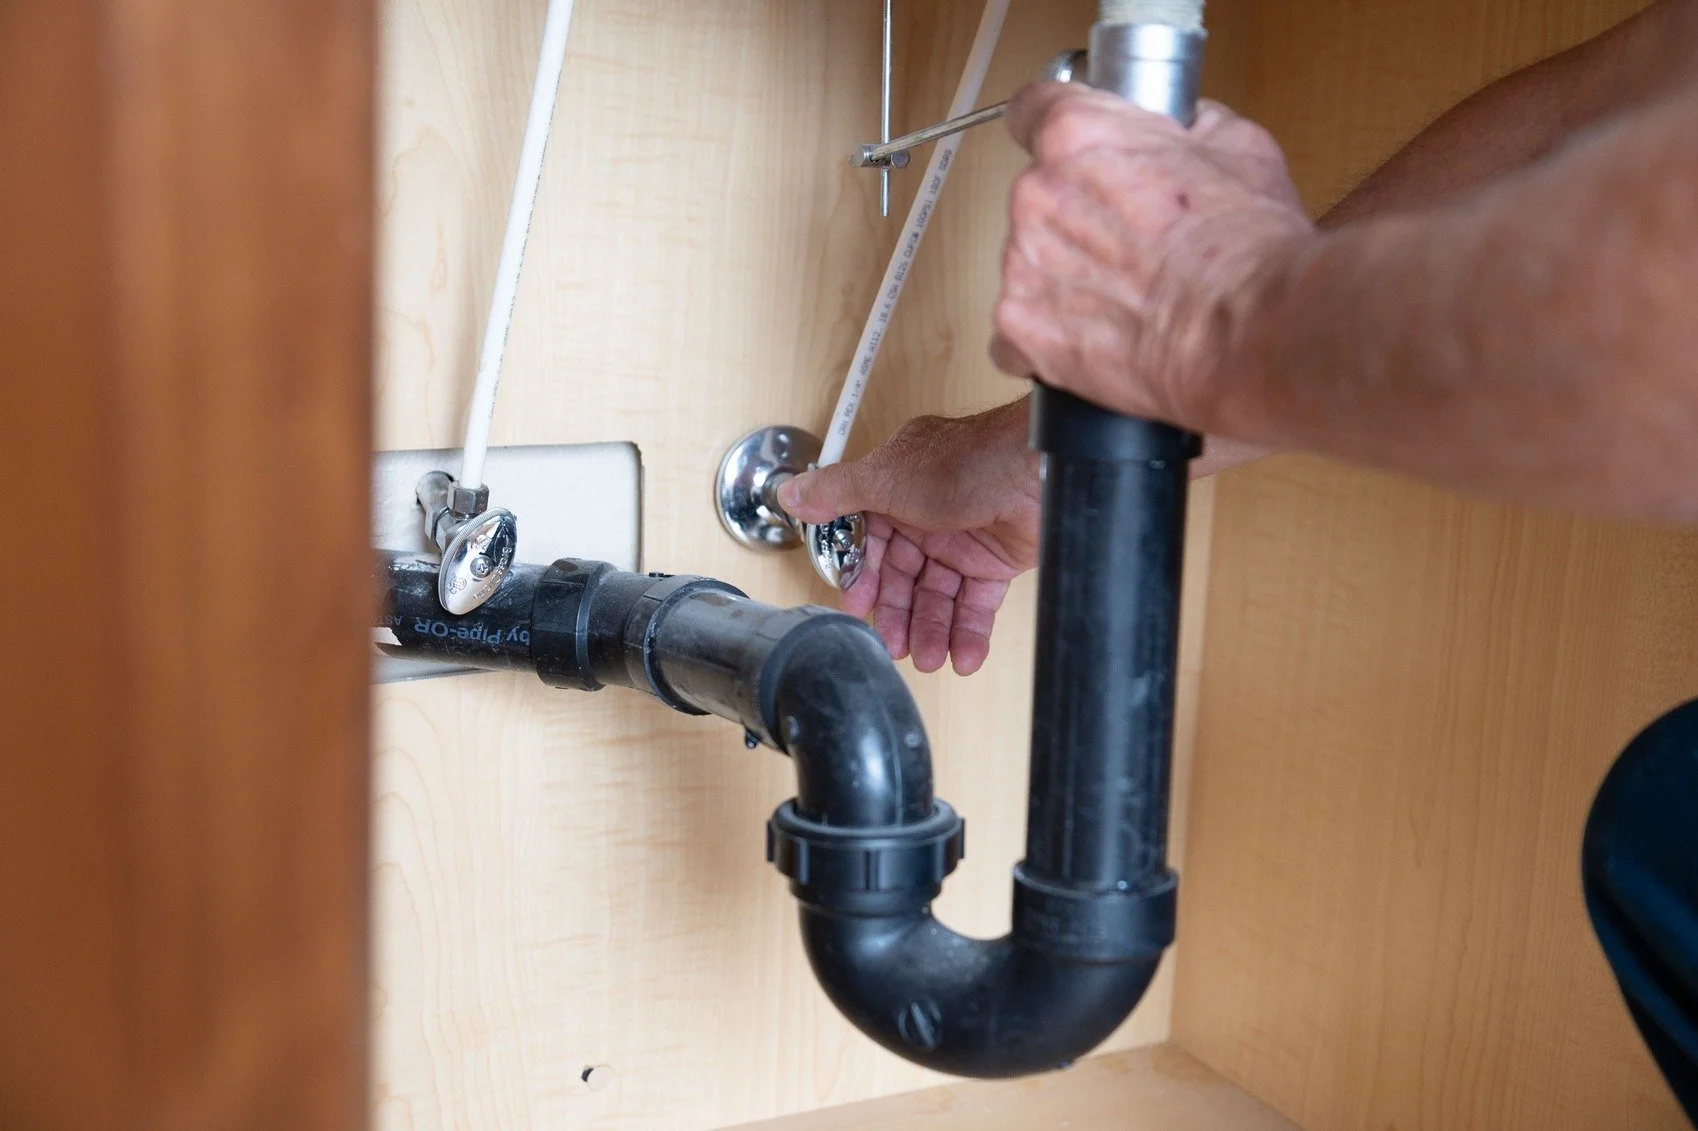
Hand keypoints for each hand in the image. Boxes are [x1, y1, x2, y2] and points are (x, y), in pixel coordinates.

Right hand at [777, 399, 1270, 675]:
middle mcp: (930, 512)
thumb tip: (792, 493)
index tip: (858, 608)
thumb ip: (837, 491)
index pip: (869, 542)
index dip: (863, 578)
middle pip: (903, 576)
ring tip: (928, 658)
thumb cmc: (970, 460)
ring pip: (938, 595)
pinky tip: (963, 655)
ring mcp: (964, 536)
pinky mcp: (998, 558)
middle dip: (898, 615)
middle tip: (893, 646)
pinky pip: (976, 603)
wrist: (1038, 469)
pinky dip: (969, 631)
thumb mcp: (885, 478)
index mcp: (897, 488)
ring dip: (931, 630)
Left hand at [991, 84, 1313, 431]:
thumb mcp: (1236, 145)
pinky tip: (1095, 343)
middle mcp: (1035, 194)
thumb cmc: (1245, 243)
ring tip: (1125, 300)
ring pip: (1029, 266)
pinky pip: (1016, 334)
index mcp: (1075, 134)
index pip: (1031, 111)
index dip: (1056, 134)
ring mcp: (1020, 266)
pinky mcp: (1019, 331)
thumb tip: (1181, 130)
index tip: (1071, 155)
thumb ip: (1186, 127)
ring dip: (1064, 280)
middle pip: (1038, 199)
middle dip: (1077, 219)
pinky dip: (1048, 341)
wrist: (1246, 329)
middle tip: (1130, 245)